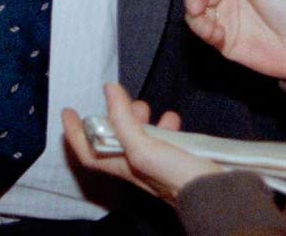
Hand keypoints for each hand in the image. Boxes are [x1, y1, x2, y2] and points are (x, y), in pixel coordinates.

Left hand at [62, 83, 220, 203]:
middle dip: (115, 117)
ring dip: (140, 120)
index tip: (68, 111)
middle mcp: (137, 166)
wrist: (217, 196)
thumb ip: (123, 121)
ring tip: (148, 108)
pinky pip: (166, 140)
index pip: (88, 151)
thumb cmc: (177, 178)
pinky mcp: (177, 160)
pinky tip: (173, 119)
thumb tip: (109, 90)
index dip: (74, 132)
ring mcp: (158, 164)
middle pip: (115, 140)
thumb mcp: (142, 148)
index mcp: (123, 166)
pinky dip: (166, 126)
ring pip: (140, 137)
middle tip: (121, 100)